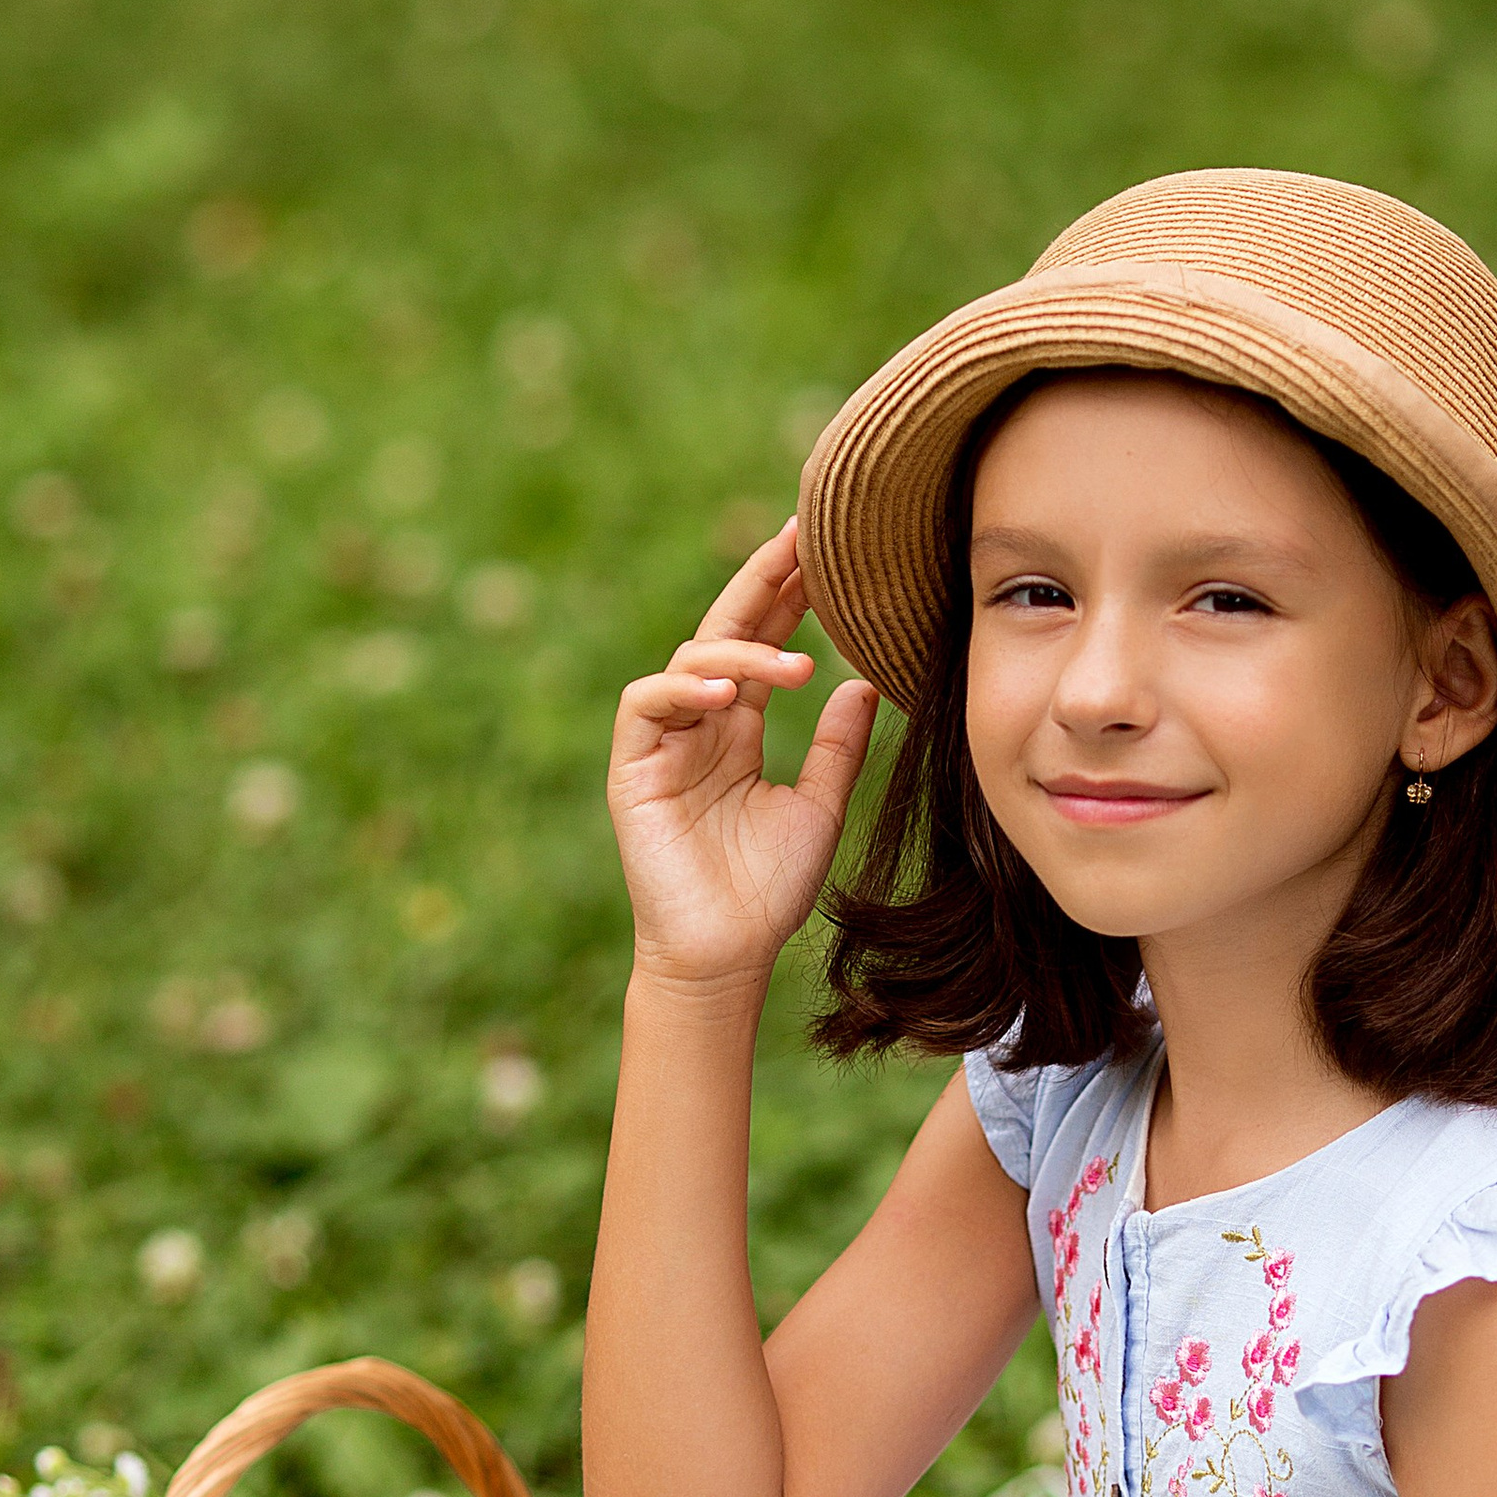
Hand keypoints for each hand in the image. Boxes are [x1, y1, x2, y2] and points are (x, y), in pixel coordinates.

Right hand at [607, 521, 880, 993]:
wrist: (727, 956)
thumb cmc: (769, 892)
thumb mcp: (820, 806)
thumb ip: (839, 745)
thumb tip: (865, 680)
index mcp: (737, 729)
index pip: (761, 643)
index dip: (789, 596)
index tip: (827, 551)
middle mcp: (697, 725)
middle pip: (724, 632)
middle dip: (761, 583)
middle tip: (805, 539)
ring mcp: (662, 744)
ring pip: (689, 662)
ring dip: (740, 651)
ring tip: (796, 664)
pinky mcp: (631, 770)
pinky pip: (646, 706)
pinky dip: (684, 689)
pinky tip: (729, 694)